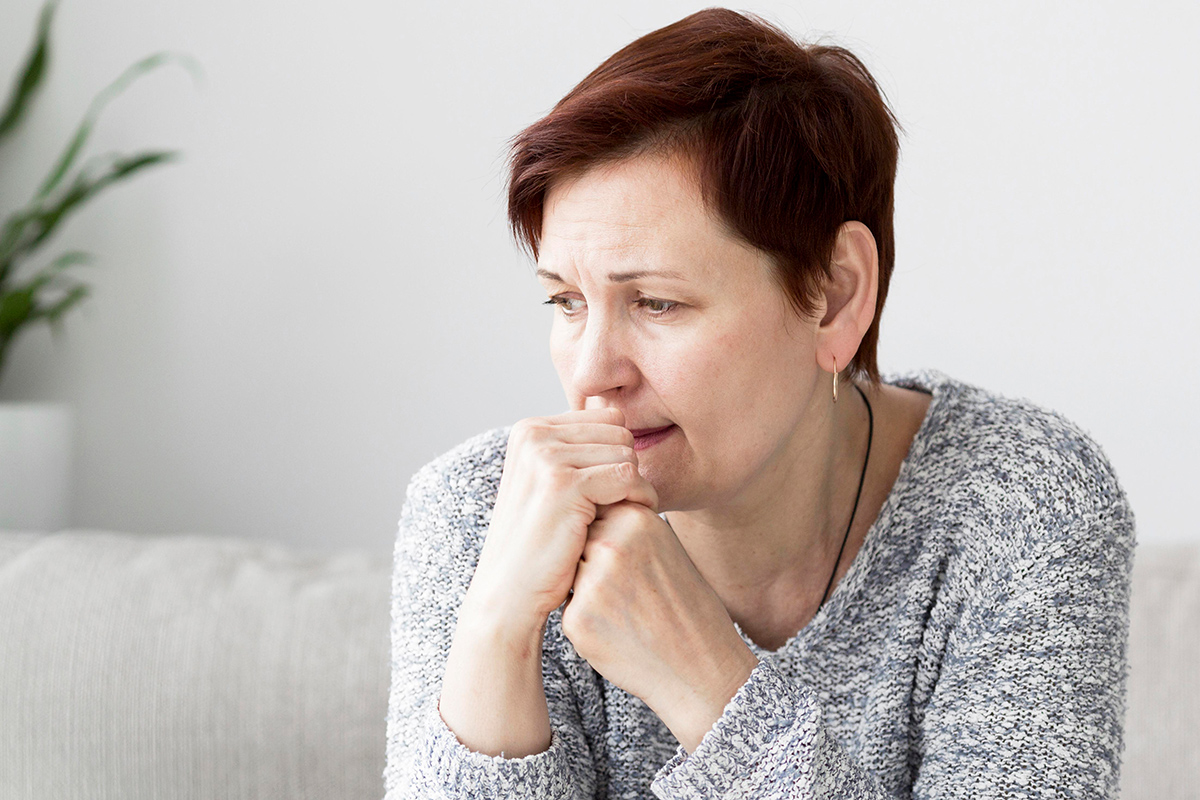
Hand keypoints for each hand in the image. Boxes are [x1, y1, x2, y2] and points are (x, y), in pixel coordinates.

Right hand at [465, 408, 658, 628]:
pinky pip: (628, 477)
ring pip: (627, 454)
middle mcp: (533, 434)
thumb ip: (578, 450)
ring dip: (635, 487)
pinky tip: (627, 523)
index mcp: (530, 428)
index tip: (612, 489)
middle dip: (629, 468)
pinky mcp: (564, 483)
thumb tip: (621, 415)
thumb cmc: (539, 542)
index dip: (619, 454)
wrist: (509, 592)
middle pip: (620, 432)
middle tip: (621, 505)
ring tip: (620, 516)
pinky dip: (638, 500)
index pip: (608, 418)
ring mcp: (545, 456)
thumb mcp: (550, 484)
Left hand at [561, 501, 758, 750]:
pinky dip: (587, 623)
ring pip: (570, 576)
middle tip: (630, 592)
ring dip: (586, 592)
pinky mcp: (577, 619)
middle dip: (592, 566)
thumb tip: (582, 511)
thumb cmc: (683, 605)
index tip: (631, 565)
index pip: (593, 515)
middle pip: (577, 545)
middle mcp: (611, 545)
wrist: (701, 665)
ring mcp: (592, 582)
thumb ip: (626, 527)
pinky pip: (567, 610)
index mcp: (636, 519)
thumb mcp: (664, 547)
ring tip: (626, 611)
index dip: (607, 543)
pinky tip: (619, 633)